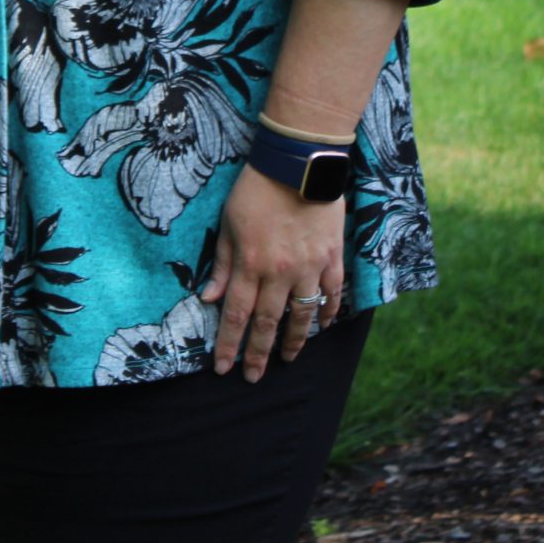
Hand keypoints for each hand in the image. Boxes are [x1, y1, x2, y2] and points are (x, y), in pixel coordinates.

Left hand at [200, 164, 345, 380]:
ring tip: (287, 359)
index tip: (223, 368)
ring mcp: (309, 268)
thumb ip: (222, 264)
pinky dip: (329, 313)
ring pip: (302, 316)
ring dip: (294, 341)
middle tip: (253, 378)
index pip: (237, 315)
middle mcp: (279, 273)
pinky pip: (332, 294)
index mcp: (250, 264)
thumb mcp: (228, 224)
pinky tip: (324, 326)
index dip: (229, 344)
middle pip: (267, 323)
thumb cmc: (256, 189)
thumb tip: (210, 299)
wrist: (298, 164)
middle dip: (258, 353)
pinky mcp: (332, 258)